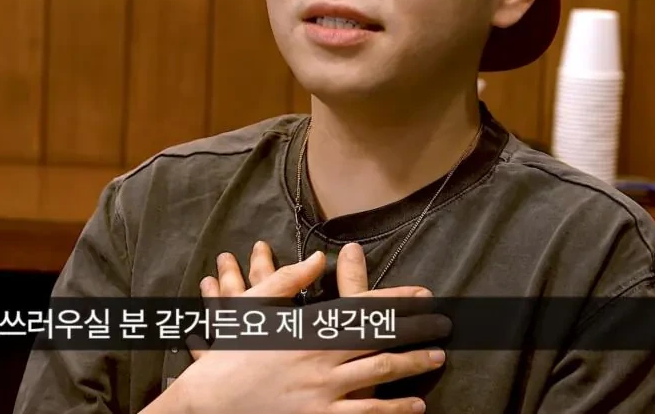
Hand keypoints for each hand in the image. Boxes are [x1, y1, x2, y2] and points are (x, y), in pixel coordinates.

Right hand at [162, 250, 443, 413]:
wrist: (211, 402)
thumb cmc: (232, 354)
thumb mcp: (254, 310)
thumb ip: (287, 280)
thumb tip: (319, 257)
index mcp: (305, 326)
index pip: (361, 307)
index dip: (396, 299)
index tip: (423, 294)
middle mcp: (318, 356)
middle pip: (379, 337)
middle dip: (416, 328)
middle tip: (443, 322)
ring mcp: (321, 390)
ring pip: (379, 373)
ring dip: (412, 364)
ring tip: (437, 356)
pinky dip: (395, 409)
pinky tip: (416, 405)